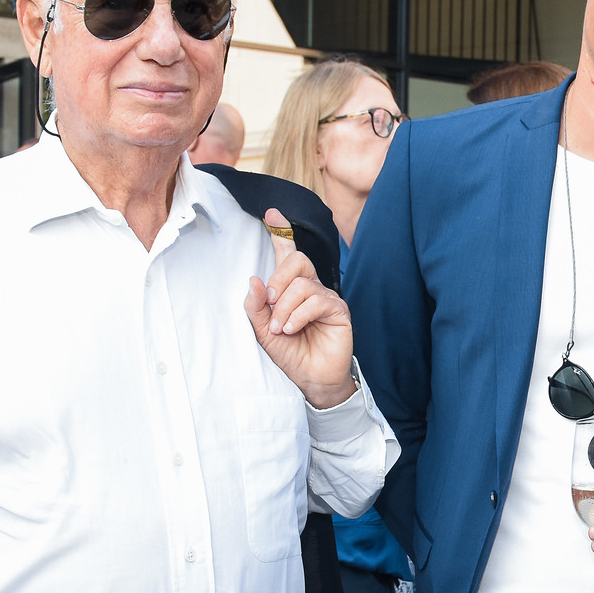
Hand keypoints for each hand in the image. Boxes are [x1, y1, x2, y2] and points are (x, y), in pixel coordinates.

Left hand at [245, 209, 356, 409]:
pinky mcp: (339, 310)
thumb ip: (256, 307)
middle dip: (279, 279)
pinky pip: (317, 300)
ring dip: (284, 307)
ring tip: (280, 328)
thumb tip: (254, 280)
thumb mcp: (262, 331)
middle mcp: (311, 288)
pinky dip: (298, 315)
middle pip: (297, 260)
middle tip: (270, 303)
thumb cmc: (291, 354)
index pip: (287, 256)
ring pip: (303, 284)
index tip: (272, 213)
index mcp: (291, 289)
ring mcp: (327, 298)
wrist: (310, 379)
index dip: (281, 233)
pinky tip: (292, 329)